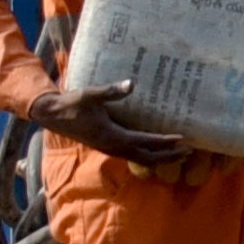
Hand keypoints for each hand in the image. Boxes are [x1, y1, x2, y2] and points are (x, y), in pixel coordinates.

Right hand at [34, 80, 195, 169]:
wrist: (52, 115)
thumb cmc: (72, 104)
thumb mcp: (91, 95)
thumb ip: (111, 91)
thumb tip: (131, 83)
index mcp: (112, 136)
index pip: (144, 142)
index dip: (164, 142)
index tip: (183, 139)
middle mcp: (113, 147)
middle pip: (147, 158)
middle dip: (169, 156)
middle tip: (190, 151)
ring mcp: (110, 149)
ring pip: (140, 159)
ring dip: (160, 158)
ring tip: (180, 154)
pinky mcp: (107, 147)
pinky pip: (132, 156)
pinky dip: (148, 155)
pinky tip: (157, 150)